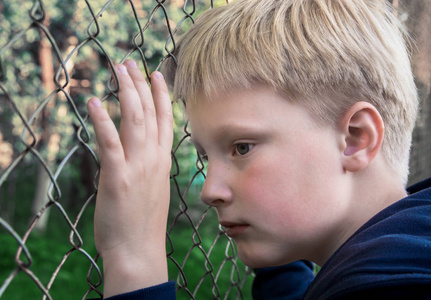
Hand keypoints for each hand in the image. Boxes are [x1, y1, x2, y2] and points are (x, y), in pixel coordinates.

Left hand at [87, 59, 172, 296]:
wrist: (139, 250)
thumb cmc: (143, 222)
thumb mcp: (153, 188)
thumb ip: (149, 167)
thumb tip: (142, 155)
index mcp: (163, 161)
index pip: (166, 120)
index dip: (161, 95)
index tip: (156, 74)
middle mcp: (154, 159)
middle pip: (149, 113)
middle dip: (139, 84)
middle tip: (129, 62)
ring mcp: (138, 167)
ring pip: (135, 120)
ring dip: (126, 92)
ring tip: (118, 70)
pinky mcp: (118, 177)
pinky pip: (111, 144)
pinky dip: (103, 122)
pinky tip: (95, 103)